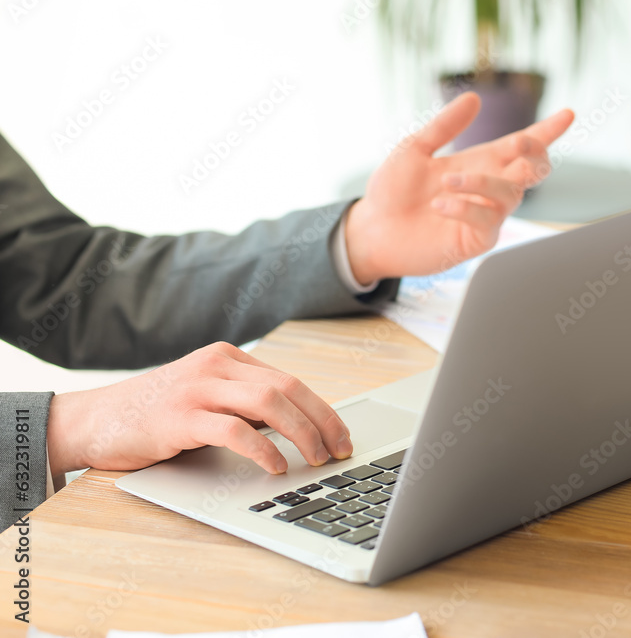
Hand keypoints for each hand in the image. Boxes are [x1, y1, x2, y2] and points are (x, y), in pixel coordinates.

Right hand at [46, 342, 351, 476]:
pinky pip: (233, 430)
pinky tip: (276, 466)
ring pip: (268, 403)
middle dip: (322, 421)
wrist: (93, 421)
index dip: (323, 410)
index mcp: (228, 358)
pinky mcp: (179, 417)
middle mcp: (215, 365)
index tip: (343, 436)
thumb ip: (245, 405)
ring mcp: (196, 388)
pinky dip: (262, 449)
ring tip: (316, 458)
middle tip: (340, 450)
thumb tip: (299, 427)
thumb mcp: (207, 399)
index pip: (291, 381)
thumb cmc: (156, 415)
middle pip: (287, 388)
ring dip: (301, 433)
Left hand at [344, 92, 574, 282]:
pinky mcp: (475, 240)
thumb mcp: (414, 148)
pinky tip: (441, 204)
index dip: (546, 131)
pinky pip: (488, 221)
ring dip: (483, 182)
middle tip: (519, 142)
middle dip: (534, 153)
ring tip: (446, 182)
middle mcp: (488, 188)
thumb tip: (474, 98)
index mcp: (478, 163)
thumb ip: (445, 126)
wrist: (372, 230)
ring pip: (511, 193)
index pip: (521, 146)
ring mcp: (485, 215)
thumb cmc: (392, 191)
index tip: (568, 114)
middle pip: (533, 169)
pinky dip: (467, 208)